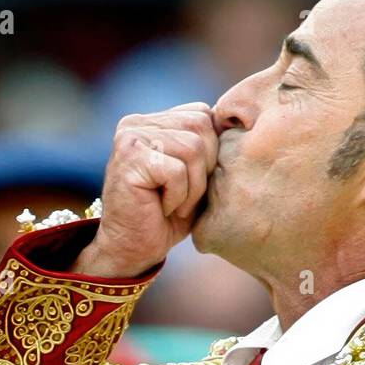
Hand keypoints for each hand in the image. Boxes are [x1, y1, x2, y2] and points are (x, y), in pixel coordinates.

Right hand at [75, 104, 218, 277]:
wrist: (132, 249)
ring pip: (193, 148)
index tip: (193, 183)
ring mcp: (130, 137)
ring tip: (175, 204)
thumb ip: (208, 148)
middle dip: (204, 169)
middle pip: (201, 125)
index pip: (203, 114)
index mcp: (153, 121)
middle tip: (184, 197)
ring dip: (192, 187)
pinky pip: (177, 171)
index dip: (212, 152)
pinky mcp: (129, 157)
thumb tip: (234, 124)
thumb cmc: (166, 218)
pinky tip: (163, 208)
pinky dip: (178, 197)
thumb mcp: (195, 178)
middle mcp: (137, 123)